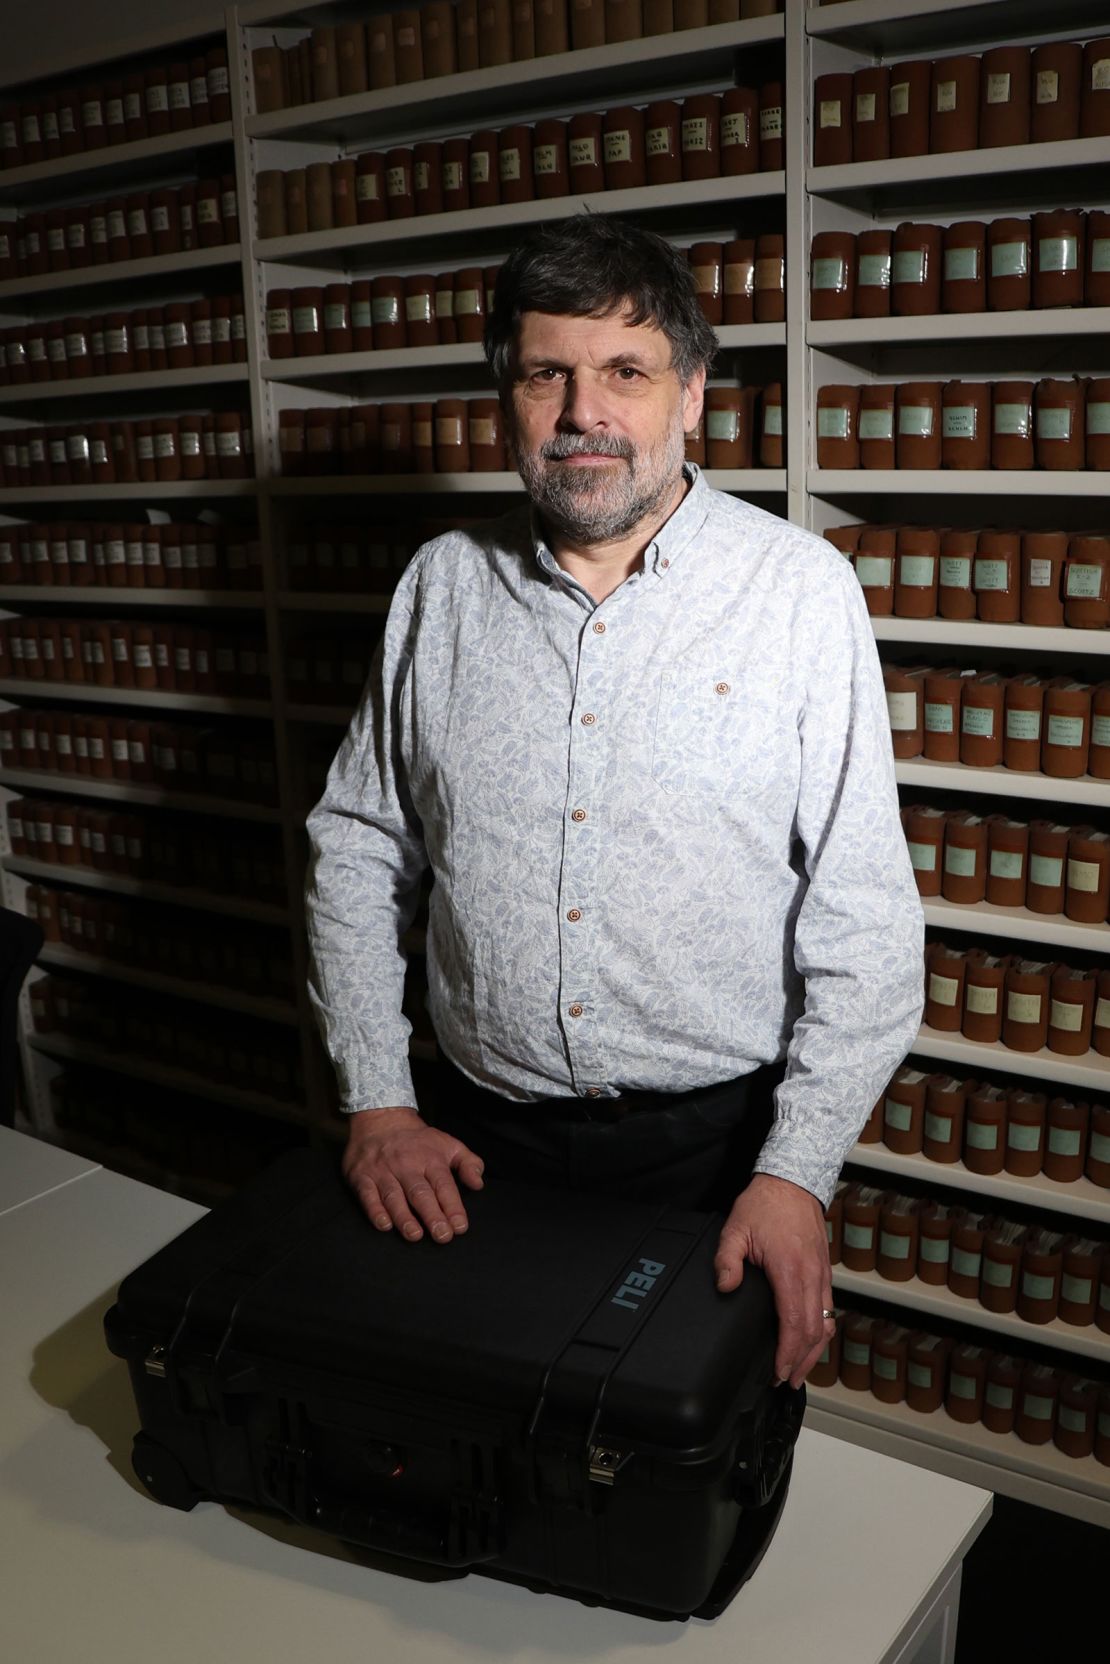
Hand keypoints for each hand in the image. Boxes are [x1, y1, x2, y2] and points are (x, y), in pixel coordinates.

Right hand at [342, 1106, 484, 1244]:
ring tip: (415, 1235)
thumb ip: (468, 1163)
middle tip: (442, 1236)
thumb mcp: (449, 1144)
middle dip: (432, 1216)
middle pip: (420, 1193)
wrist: (381, 1118)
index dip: (453, 1207)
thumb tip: (478, 1184)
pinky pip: (368, 1195)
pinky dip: (375, 1211)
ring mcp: (383, 1171)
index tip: (460, 1227)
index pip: (444, 1185)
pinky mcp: (362, 1176)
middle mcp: (407, 1165)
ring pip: (394, 1196)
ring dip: (404, 1217)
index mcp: (430, 1159)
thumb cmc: (419, 1140)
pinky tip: (384, 1225)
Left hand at [713, 1172, 833, 1388]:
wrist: (793, 1182)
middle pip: (814, 1332)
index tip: (778, 1373)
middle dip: (801, 1362)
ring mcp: (822, 1275)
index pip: (794, 1323)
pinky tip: (812, 1343)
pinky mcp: (825, 1272)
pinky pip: (829, 1309)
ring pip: (826, 1324)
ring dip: (814, 1352)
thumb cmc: (764, 1205)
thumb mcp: (735, 1228)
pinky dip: (822, 1332)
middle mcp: (811, 1276)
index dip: (788, 1354)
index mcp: (790, 1270)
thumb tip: (725, 1286)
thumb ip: (726, 1260)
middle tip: (786, 1382)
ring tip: (799, 1372)